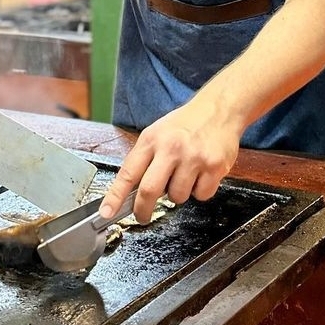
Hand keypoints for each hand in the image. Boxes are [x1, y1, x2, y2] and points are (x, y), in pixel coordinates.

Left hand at [98, 99, 240, 221]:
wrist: (219, 108)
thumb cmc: (185, 124)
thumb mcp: (157, 133)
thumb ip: (144, 160)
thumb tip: (129, 192)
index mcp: (152, 140)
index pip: (128, 173)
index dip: (115, 196)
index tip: (106, 213)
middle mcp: (171, 148)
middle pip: (149, 190)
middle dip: (143, 210)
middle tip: (142, 216)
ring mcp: (193, 158)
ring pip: (177, 197)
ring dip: (178, 194)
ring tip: (184, 175)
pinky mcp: (214, 167)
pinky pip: (201, 195)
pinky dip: (199, 191)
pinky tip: (201, 174)